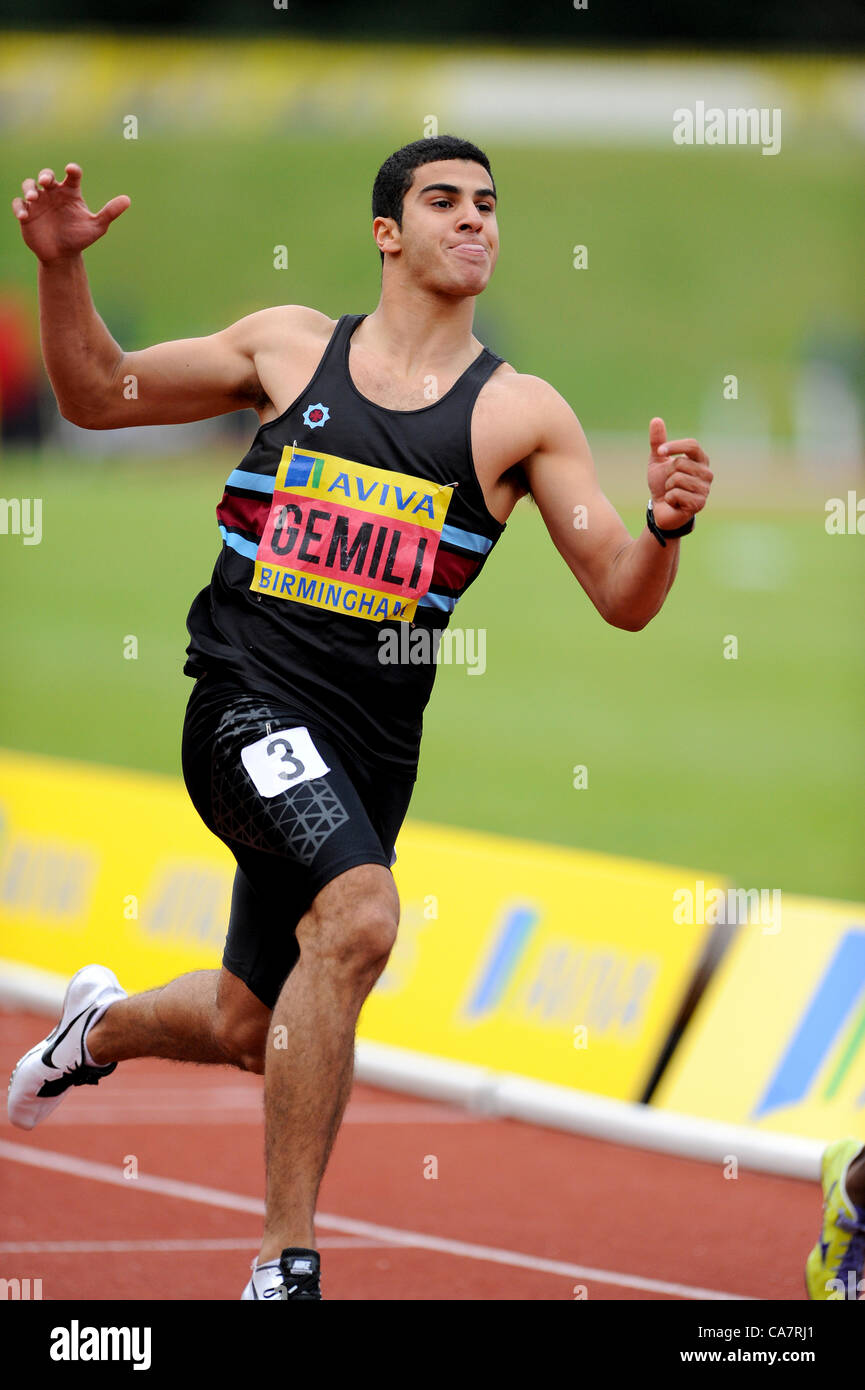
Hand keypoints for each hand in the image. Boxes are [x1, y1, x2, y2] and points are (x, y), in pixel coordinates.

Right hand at [11, 163, 129, 262]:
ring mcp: (39, 202)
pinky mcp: (27, 213)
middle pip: (46, 175)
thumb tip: (128, 200)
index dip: (72, 170)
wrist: (63, 256)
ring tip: (33, 198)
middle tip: (47, 182)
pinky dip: (19, 207)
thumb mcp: (97, 227)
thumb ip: (110, 213)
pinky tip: (24, 216)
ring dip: (29, 188)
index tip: (71, 171)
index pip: (72, 176)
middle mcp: (54, 193)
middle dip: (45, 175)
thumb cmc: (80, 238)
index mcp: (71, 192)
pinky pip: (18, 204)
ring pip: (29, 185)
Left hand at [647, 417, 712, 531]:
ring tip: (672, 492)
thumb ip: (658, 442)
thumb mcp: (657, 461)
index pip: (692, 445)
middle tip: (670, 483)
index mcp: (700, 460)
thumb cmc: (662, 484)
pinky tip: (674, 502)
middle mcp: (706, 473)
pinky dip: (669, 498)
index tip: (661, 452)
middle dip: (668, 473)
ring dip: (668, 487)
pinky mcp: (699, 503)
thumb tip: (656, 419)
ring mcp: (705, 489)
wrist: (661, 509)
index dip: (674, 447)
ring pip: (677, 479)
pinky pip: (676, 494)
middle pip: (681, 463)